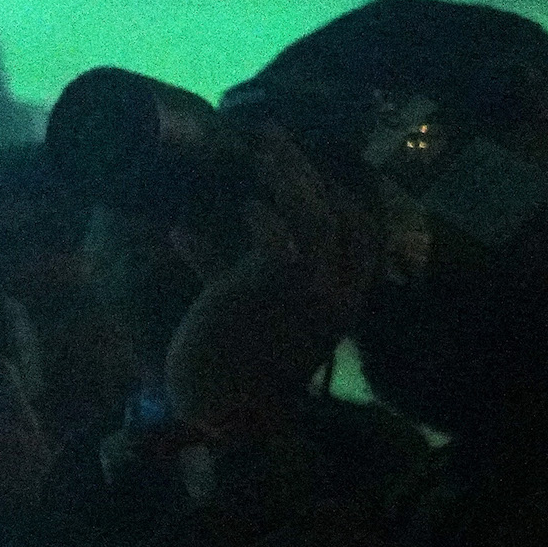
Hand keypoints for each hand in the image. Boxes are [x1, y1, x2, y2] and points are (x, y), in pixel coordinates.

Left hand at [163, 127, 379, 432]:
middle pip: (340, 215)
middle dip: (306, 170)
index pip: (364, 234)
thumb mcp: (236, 308)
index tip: (307, 167)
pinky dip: (262, 215)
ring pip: (315, 217)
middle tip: (271, 137)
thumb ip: (222, 267)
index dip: (340, 194)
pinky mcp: (273, 290)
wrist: (219, 409)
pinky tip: (244, 205)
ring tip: (259, 150)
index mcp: (342, 300)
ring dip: (287, 177)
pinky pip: (279, 238)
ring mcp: (311, 292)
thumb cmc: (224, 359)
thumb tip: (183, 229)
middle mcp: (337, 294)